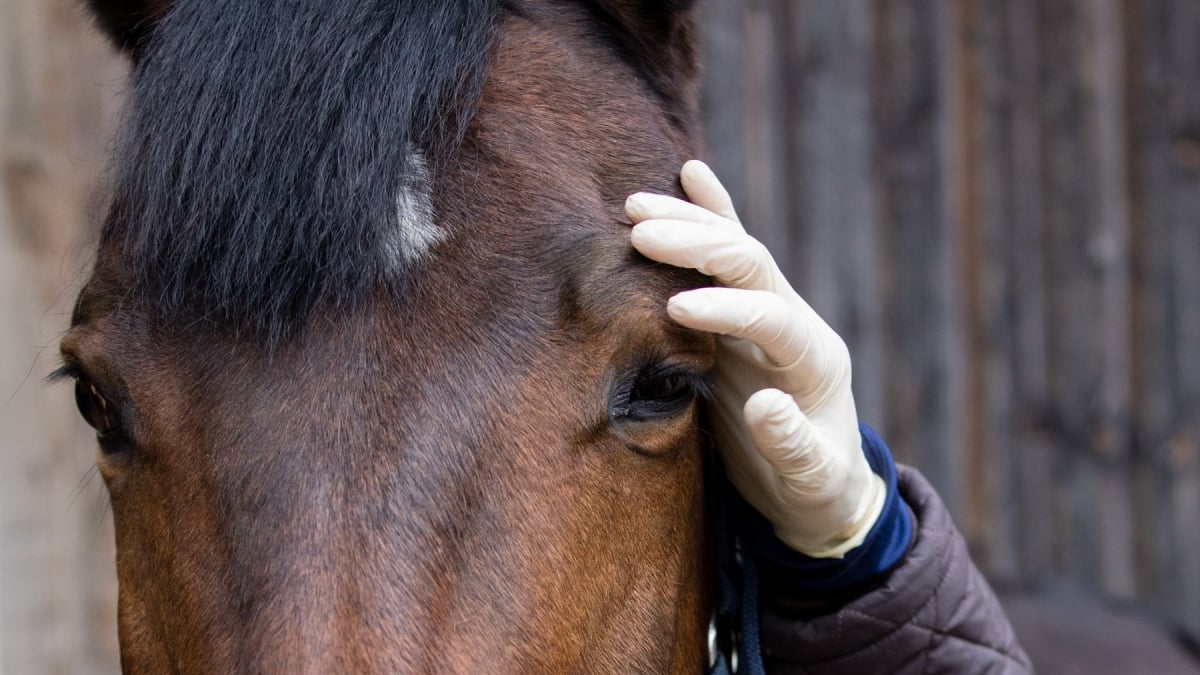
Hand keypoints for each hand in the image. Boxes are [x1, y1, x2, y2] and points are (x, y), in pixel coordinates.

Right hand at [624, 161, 885, 556]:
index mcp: (814, 360)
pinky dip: (712, 213)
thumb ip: (792, 446)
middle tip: (640, 235)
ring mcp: (771, 312)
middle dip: (698, 247)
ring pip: (734, 250)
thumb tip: (764, 405)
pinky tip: (689, 173)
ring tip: (634, 205)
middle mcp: (794, 322)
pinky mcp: (745, 314)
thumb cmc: (813, 488)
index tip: (676, 309)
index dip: (727, 309)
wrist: (819, 484)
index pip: (772, 317)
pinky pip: (730, 255)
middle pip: (751, 265)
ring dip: (689, 224)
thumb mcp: (810, 481)